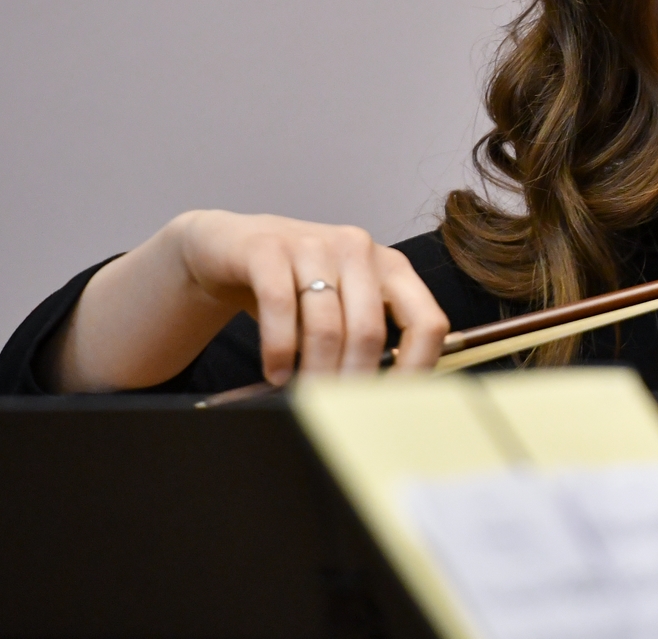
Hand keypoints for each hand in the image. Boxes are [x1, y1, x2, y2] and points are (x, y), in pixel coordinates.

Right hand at [174, 210, 449, 383]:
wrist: (229, 247)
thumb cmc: (296, 287)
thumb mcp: (342, 306)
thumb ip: (368, 340)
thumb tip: (385, 405)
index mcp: (392, 267)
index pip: (427, 322)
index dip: (416, 369)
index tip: (395, 407)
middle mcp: (359, 249)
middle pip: (370, 332)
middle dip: (353, 382)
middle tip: (339, 415)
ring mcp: (314, 244)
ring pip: (326, 326)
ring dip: (314, 372)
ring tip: (304, 396)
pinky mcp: (268, 248)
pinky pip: (280, 306)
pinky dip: (278, 349)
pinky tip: (275, 373)